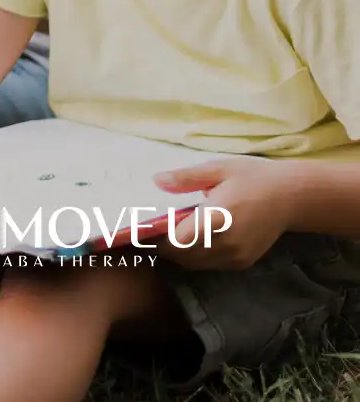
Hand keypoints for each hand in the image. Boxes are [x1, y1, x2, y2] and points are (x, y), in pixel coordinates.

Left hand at [138, 157, 293, 269]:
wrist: (291, 197)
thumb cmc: (251, 178)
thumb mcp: (218, 169)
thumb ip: (186, 178)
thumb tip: (156, 180)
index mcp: (218, 217)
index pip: (178, 239)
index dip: (157, 237)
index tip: (142, 228)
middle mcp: (227, 242)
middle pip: (182, 255)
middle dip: (163, 246)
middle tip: (148, 232)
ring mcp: (236, 255)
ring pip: (194, 263)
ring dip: (178, 253)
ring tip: (165, 236)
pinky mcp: (243, 262)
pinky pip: (210, 265)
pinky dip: (195, 257)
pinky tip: (190, 241)